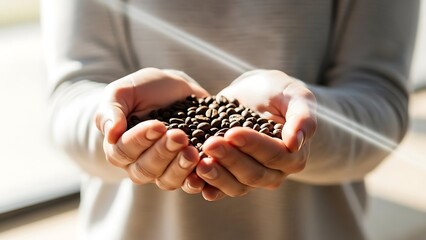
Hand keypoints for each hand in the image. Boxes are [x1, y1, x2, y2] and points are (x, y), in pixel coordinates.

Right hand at [95, 68, 208, 189]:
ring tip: (193, 152)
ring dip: (180, 168)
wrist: (175, 89)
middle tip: (180, 136)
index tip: (158, 125)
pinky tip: (205, 169)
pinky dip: (196, 181)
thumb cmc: (143, 89)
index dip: (140, 140)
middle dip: (163, 153)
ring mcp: (163, 170)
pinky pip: (189, 184)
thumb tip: (110, 134)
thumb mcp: (122, 92)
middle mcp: (139, 164)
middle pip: (146, 169)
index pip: (124, 151)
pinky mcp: (186, 170)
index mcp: (119, 147)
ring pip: (167, 180)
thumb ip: (111, 111)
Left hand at [194, 70, 316, 199]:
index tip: (232, 132)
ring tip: (199, 163)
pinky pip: (219, 188)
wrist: (255, 94)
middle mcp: (273, 172)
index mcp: (292, 155)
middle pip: (253, 174)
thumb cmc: (278, 92)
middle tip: (210, 144)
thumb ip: (302, 117)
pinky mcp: (230, 175)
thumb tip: (295, 143)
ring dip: (216, 177)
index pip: (274, 155)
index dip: (253, 146)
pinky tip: (192, 179)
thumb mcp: (295, 95)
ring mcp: (250, 176)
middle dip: (230, 160)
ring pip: (236, 186)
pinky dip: (205, 186)